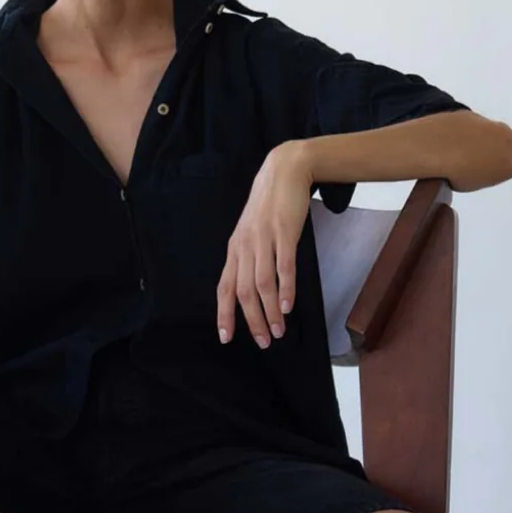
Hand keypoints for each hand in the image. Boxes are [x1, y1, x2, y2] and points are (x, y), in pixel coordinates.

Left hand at [216, 140, 312, 348]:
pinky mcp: (284, 231)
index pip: (225, 288)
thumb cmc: (269, 206)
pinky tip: (287, 305)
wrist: (284, 170)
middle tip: (263, 342)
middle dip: (252, 321)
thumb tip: (252, 291)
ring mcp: (264, 239)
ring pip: (262, 283)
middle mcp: (245, 246)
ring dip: (270, 311)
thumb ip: (249, 259)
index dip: (224, 314)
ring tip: (278, 331)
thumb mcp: (251, 233)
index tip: (226, 337)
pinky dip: (285, 288)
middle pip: (244, 292)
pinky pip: (283, 265)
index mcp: (235, 249)